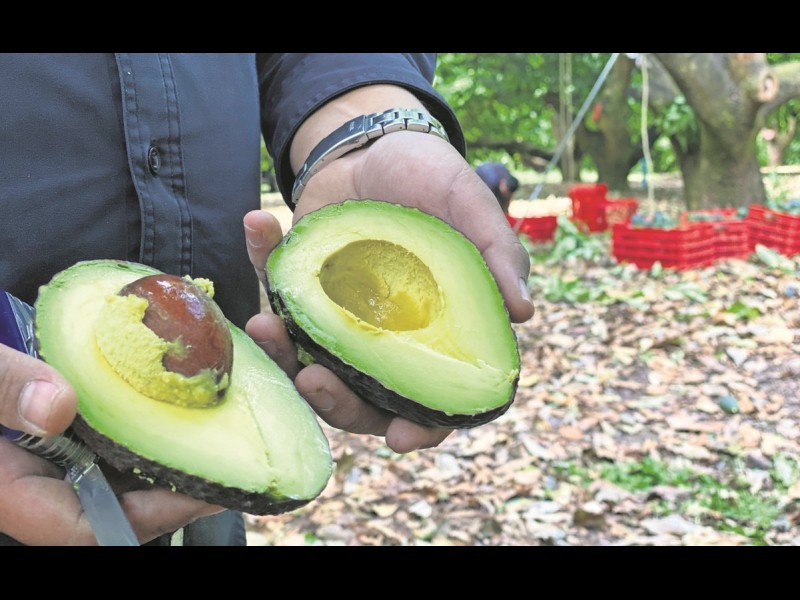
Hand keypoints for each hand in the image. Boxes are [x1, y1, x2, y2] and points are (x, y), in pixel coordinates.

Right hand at [0, 344, 221, 544]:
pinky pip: (116, 433)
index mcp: (11, 486)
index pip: (85, 529)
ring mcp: (57, 452)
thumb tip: (56, 406)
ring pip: (123, 469)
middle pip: (119, 504)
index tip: (203, 490)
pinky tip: (183, 396)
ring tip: (224, 426)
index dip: (148, 518)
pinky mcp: (69, 425)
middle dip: (177, 487)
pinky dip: (149, 420)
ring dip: (171, 453)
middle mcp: (40, 476)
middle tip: (237, 459)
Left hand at [242, 129, 533, 454]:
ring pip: (305, 362)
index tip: (399, 438)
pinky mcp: (299, 290)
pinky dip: (259, 264)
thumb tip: (524, 312)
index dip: (420, 427)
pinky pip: (274, 292)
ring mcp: (336, 320)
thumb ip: (496, 253)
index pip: (432, 398)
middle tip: (314, 377)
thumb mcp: (469, 205)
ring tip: (264, 323)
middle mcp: (381, 339)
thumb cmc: (434, 179)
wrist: (379, 143)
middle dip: (333, 400)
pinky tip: (259, 223)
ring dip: (281, 353)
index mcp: (430, 332)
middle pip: (359, 399)